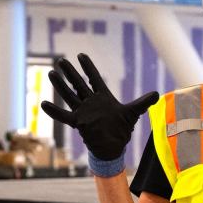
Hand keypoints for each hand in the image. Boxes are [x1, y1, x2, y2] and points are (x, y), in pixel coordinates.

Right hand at [41, 53, 158, 161]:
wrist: (113, 147)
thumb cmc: (122, 130)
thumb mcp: (133, 113)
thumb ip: (143, 102)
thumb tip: (157, 93)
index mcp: (103, 97)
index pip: (94, 78)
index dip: (88, 67)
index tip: (81, 55)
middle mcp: (91, 102)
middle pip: (79, 83)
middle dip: (71, 72)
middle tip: (61, 60)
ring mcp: (83, 112)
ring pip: (70, 95)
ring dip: (60, 85)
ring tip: (51, 73)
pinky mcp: (78, 123)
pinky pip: (64, 116)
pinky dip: (54, 111)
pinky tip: (44, 103)